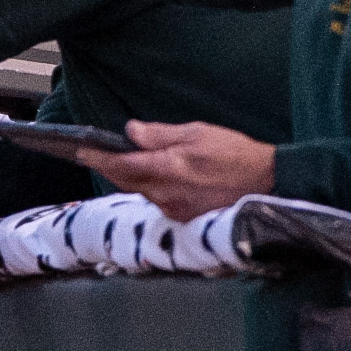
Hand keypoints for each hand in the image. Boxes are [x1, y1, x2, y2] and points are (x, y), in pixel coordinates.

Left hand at [80, 121, 274, 222]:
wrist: (270, 184)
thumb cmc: (237, 155)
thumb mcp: (198, 133)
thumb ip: (160, 134)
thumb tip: (131, 131)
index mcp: (167, 170)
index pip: (120, 165)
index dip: (97, 157)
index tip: (80, 150)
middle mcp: (166, 195)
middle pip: (125, 181)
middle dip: (109, 167)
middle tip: (93, 155)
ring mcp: (175, 210)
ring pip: (142, 192)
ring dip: (131, 178)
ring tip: (124, 162)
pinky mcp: (185, 219)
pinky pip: (159, 202)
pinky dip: (152, 188)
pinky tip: (155, 177)